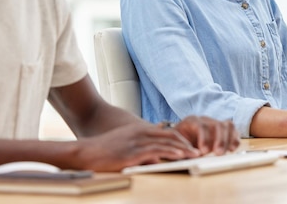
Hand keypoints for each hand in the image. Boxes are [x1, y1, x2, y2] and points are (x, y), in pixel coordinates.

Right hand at [71, 122, 200, 171]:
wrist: (86, 152)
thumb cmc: (104, 150)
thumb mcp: (124, 144)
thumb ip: (140, 147)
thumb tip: (156, 158)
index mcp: (139, 129)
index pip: (165, 132)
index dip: (180, 138)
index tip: (192, 146)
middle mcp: (140, 132)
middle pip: (170, 135)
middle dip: (186, 143)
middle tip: (200, 150)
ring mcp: (137, 141)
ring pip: (166, 142)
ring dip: (183, 148)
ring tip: (195, 154)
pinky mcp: (133, 152)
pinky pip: (156, 151)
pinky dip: (171, 153)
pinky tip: (180, 156)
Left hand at [173, 115, 239, 155]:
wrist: (180, 139)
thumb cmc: (178, 143)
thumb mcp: (176, 144)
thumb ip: (182, 148)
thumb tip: (191, 154)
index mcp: (191, 121)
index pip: (200, 125)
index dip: (204, 138)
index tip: (204, 151)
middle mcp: (204, 120)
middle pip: (216, 124)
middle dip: (219, 140)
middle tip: (218, 153)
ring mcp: (214, 123)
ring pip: (227, 125)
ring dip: (228, 140)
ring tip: (225, 153)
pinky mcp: (223, 130)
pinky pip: (233, 130)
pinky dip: (234, 139)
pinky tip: (231, 150)